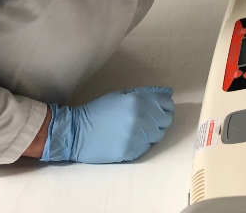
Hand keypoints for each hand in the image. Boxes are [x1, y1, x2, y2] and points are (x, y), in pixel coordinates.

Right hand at [41, 86, 174, 163]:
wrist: (76, 133)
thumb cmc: (98, 111)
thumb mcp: (121, 95)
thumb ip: (146, 94)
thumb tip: (168, 93)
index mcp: (139, 101)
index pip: (168, 104)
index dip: (165, 106)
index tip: (158, 109)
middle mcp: (141, 118)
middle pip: (166, 120)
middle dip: (158, 120)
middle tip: (144, 120)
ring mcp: (137, 136)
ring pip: (158, 135)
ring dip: (150, 133)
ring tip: (133, 130)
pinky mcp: (132, 152)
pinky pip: (147, 147)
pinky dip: (141, 144)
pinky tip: (127, 140)